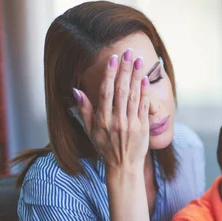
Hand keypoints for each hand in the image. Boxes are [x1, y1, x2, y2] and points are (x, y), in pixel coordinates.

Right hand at [74, 49, 149, 170]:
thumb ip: (84, 110)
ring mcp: (131, 124)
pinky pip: (143, 106)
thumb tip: (76, 90)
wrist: (124, 167)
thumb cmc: (105, 148)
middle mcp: (116, 120)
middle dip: (125, 69)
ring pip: (133, 95)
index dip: (110, 74)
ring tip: (138, 60)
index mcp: (102, 119)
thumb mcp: (90, 131)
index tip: (113, 59)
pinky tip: (145, 79)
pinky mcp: (143, 128)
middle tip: (128, 52)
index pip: (106, 91)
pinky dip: (145, 92)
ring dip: (136, 76)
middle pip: (121, 90)